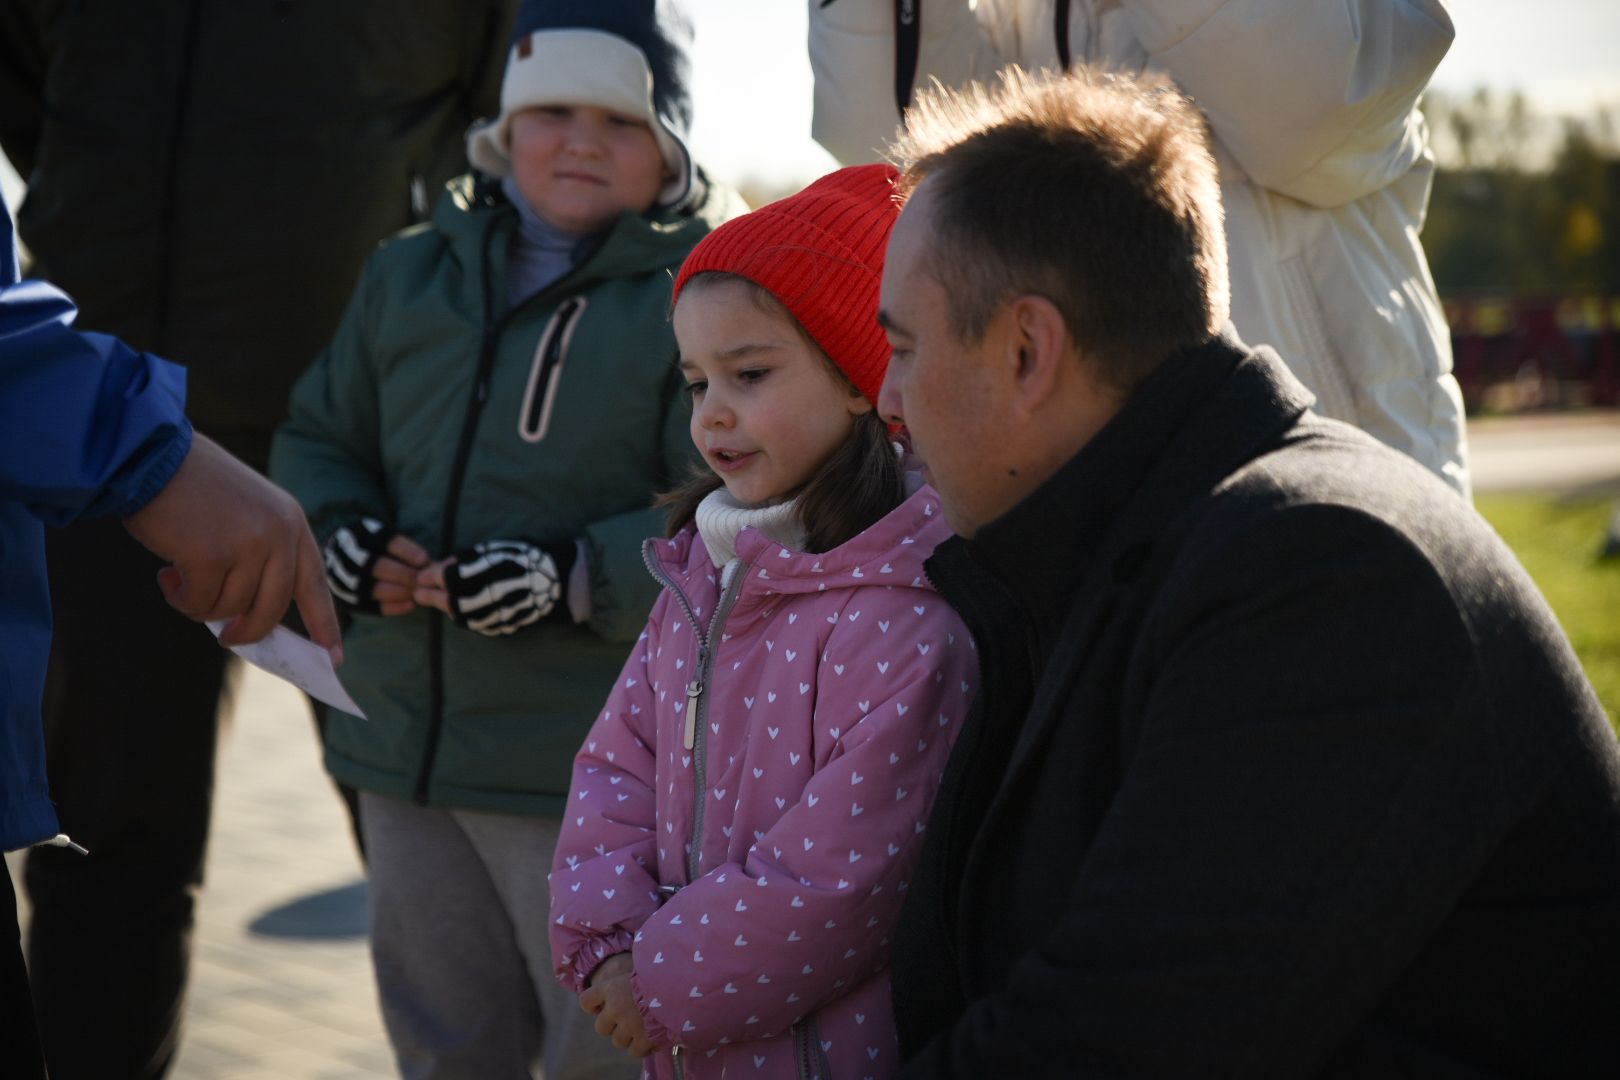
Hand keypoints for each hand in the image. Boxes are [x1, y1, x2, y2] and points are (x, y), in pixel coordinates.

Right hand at [123, 433, 341, 659]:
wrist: (153, 455)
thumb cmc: (193, 488)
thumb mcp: (247, 514)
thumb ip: (258, 558)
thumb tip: (249, 620)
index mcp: (292, 523)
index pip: (315, 582)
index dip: (324, 623)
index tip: (334, 658)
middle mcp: (278, 534)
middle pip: (273, 609)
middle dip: (248, 631)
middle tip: (227, 637)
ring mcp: (247, 545)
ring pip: (231, 609)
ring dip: (201, 605)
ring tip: (180, 577)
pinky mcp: (211, 557)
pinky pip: (199, 603)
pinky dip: (181, 598)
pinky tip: (167, 573)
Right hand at [325, 518, 430, 615]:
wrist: (340, 554)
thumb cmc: (375, 546)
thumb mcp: (386, 538)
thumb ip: (409, 551)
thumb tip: (440, 565)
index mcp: (361, 533)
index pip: (386, 541)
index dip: (407, 551)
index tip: (424, 560)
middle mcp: (347, 554)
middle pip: (378, 566)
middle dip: (405, 575)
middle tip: (423, 581)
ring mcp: (342, 577)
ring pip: (372, 588)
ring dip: (399, 592)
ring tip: (417, 593)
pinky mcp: (344, 596)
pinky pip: (369, 606)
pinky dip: (391, 607)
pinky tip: (410, 605)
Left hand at [414, 539, 571, 634]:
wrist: (555, 578)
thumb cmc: (522, 556)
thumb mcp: (491, 550)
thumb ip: (465, 560)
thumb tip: (442, 567)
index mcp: (479, 575)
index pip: (444, 578)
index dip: (430, 577)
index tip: (422, 576)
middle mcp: (483, 597)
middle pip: (448, 601)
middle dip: (431, 596)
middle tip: (419, 594)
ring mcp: (492, 614)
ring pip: (460, 616)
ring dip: (446, 608)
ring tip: (438, 602)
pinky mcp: (500, 626)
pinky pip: (476, 623)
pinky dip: (464, 616)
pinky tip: (461, 610)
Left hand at [581, 953, 654, 1056]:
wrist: (684, 984)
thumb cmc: (664, 970)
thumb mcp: (641, 966)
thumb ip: (627, 977)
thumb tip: (628, 972)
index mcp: (611, 987)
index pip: (586, 1001)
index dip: (593, 1005)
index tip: (603, 1004)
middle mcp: (615, 1008)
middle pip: (601, 1027)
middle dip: (613, 1025)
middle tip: (629, 1017)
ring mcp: (628, 1027)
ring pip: (618, 1041)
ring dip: (629, 1036)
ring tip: (644, 1025)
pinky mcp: (644, 1040)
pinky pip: (635, 1051)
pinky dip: (643, 1046)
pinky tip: (653, 1035)